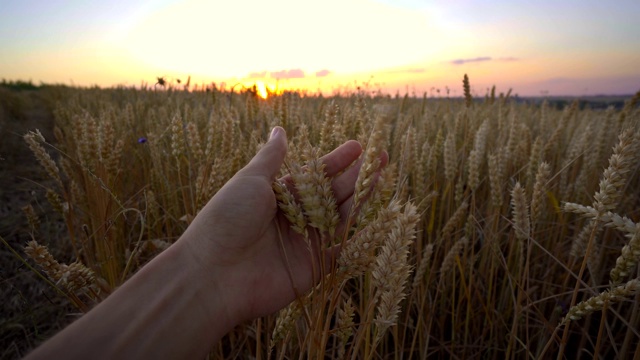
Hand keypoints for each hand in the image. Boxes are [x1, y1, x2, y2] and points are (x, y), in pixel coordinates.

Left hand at [179, 126, 386, 324]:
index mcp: (279, 195)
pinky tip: (376, 219)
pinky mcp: (312, 268)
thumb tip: (279, 129)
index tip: (358, 146)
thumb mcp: (251, 180)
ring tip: (381, 177)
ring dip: (361, 198)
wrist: (215, 273)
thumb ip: (271, 157)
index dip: (337, 160)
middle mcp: (294, 217)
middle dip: (357, 176)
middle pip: (332, 194)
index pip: (315, 174)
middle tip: (381, 157)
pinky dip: (357, 238)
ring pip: (340, 217)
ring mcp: (305, 242)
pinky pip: (340, 251)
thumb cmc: (228, 219)